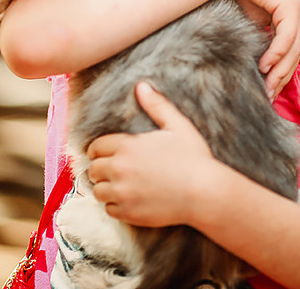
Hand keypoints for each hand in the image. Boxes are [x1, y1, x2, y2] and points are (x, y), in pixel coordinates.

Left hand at [85, 81, 213, 227]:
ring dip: (105, 188)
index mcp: (126, 146)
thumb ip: (157, 105)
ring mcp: (122, 192)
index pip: (95, 147)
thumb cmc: (194, 158)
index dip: (99, 150)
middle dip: (100, 169)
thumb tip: (141, 85)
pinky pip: (108, 210)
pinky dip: (114, 206)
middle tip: (112, 171)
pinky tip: (127, 201)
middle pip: (93, 169)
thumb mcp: (177, 126)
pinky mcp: (129, 213)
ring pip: (97, 191)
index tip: (106, 155)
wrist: (206, 194)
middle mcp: (118, 168)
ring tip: (117, 187)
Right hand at [228, 0, 299, 98]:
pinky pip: (287, 36)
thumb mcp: (252, 19)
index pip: (294, 49)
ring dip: (281, 69)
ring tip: (266, 85)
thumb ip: (261, 36)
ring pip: (295, 47)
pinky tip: (264, 65)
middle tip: (268, 95)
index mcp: (294, 13)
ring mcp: (299, 6)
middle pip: (298, 52)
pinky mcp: (290, 4)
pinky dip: (277, 53)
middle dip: (283, 76)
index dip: (283, 71)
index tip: (268, 89)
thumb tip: (263, 66)